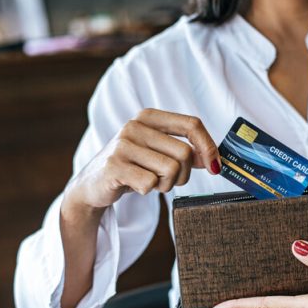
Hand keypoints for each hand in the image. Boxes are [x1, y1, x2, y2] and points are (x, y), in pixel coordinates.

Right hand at [63, 108, 220, 214]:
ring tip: (150, 183)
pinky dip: (148, 191)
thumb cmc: (132, 167)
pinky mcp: (114, 166)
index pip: (192, 124)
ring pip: (171, 170)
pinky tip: (135, 186)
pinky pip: (151, 183)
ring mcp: (122, 145)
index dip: (209, 147)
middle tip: (167, 181)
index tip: (215, 167)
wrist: (92, 184)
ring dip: (166, 185)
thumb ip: (185, 151)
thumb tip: (214, 159)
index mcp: (149, 117)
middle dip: (183, 175)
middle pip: (185, 153)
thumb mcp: (158, 153)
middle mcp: (135, 126)